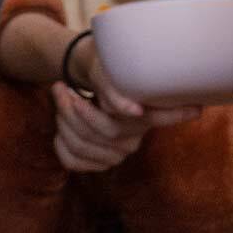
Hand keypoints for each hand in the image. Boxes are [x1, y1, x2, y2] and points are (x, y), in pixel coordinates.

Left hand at [50, 47, 195, 173]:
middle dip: (75, 109)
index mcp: (143, 114)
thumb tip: (130, 108)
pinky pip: (72, 161)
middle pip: (107, 131)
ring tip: (57, 95)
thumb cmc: (102, 76)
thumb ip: (115, 86)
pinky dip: (59, 142)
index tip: (172, 108)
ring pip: (84, 146)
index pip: (165, 115)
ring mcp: (113, 156)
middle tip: (58, 86)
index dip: (175, 113)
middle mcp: (132, 140)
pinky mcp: (93, 164)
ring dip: (63, 119)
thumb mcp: (109, 68)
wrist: (86, 92)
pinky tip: (59, 125)